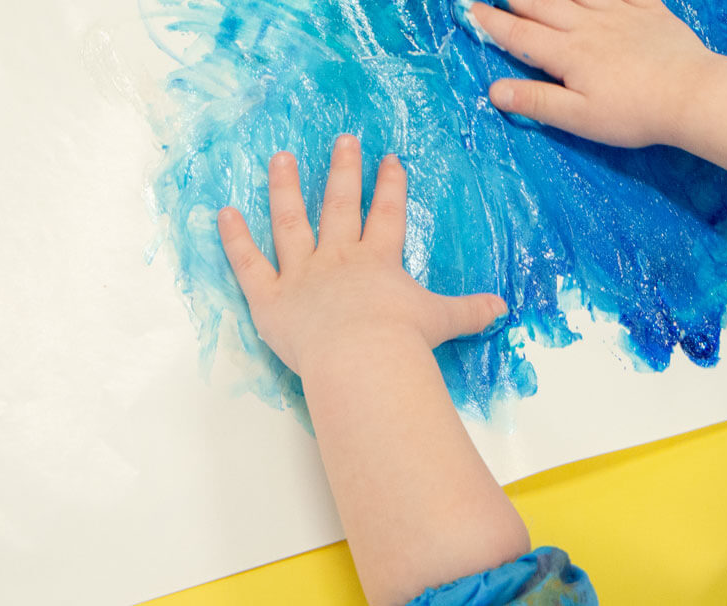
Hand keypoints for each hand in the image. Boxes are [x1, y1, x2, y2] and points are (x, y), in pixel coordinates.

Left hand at [217, 135, 507, 374]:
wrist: (362, 359)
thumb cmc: (402, 342)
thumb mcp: (443, 322)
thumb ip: (469, 311)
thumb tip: (503, 310)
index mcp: (378, 261)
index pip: (387, 215)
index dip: (391, 187)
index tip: (390, 160)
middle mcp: (338, 257)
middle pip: (340, 205)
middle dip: (344, 171)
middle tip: (343, 140)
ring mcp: (300, 273)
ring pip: (290, 222)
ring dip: (286, 188)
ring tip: (282, 159)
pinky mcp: (270, 298)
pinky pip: (247, 263)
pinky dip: (234, 238)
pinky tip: (224, 211)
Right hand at [470, 0, 726, 147]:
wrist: (692, 94)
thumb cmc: (634, 114)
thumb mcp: (580, 118)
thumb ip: (537, 101)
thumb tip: (494, 90)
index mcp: (567, 54)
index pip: (519, 35)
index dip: (491, 23)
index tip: (470, 10)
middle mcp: (587, 25)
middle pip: (541, 4)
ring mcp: (619, 12)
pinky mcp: (648, 8)